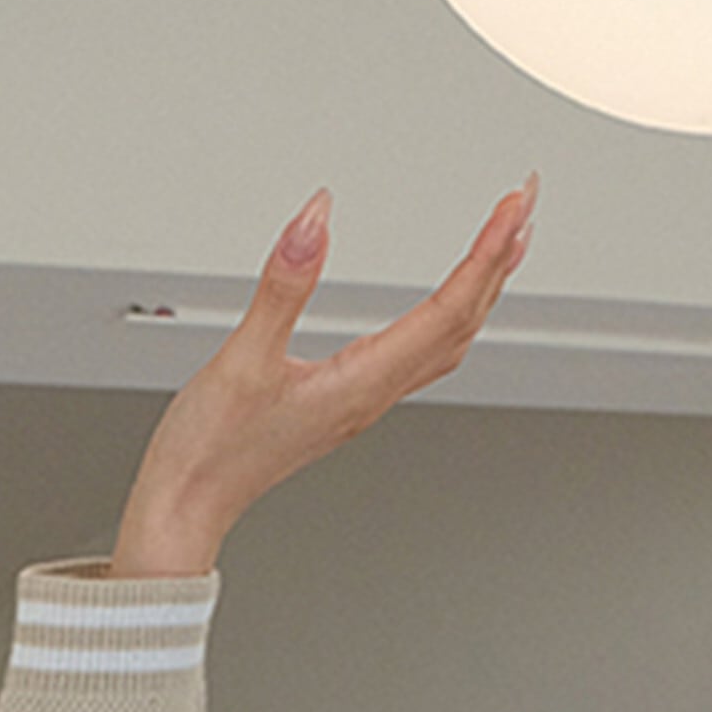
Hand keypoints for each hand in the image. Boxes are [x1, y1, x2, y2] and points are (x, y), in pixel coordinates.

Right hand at [110, 178, 537, 580]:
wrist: (186, 507)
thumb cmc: (209, 450)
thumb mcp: (241, 356)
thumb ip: (284, 283)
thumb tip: (317, 218)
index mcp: (359, 385)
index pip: (445, 312)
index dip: (485, 256)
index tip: (511, 208)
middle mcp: (372, 395)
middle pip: (461, 325)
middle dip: (499, 261)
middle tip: (525, 204)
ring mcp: (363, 401)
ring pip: (447, 344)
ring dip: (481, 290)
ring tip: (504, 243)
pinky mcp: (348, 401)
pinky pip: (421, 356)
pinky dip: (449, 316)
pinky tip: (450, 298)